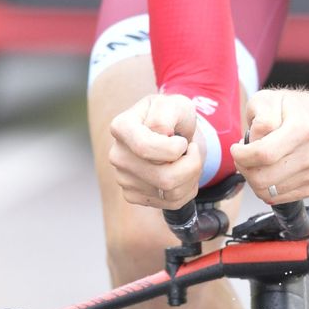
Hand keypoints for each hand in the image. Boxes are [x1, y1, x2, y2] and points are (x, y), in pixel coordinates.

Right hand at [108, 93, 202, 208]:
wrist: (172, 134)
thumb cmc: (173, 117)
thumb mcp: (175, 105)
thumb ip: (165, 114)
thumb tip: (161, 135)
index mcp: (121, 127)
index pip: (146, 148)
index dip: (175, 149)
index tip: (182, 140)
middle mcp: (117, 155)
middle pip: (164, 177)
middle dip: (191, 164)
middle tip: (191, 150)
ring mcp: (122, 178)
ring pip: (171, 192)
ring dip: (191, 177)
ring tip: (187, 161)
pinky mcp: (132, 196)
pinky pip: (171, 203)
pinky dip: (186, 189)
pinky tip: (181, 174)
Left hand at [231, 88, 308, 204]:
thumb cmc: (285, 110)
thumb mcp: (267, 100)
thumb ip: (258, 119)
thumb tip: (255, 144)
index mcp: (303, 128)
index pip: (263, 154)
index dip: (240, 155)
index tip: (236, 148)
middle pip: (263, 178)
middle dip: (244, 169)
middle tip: (244, 157)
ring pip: (268, 192)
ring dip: (254, 178)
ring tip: (258, 161)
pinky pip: (278, 199)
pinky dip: (266, 188)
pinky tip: (270, 170)